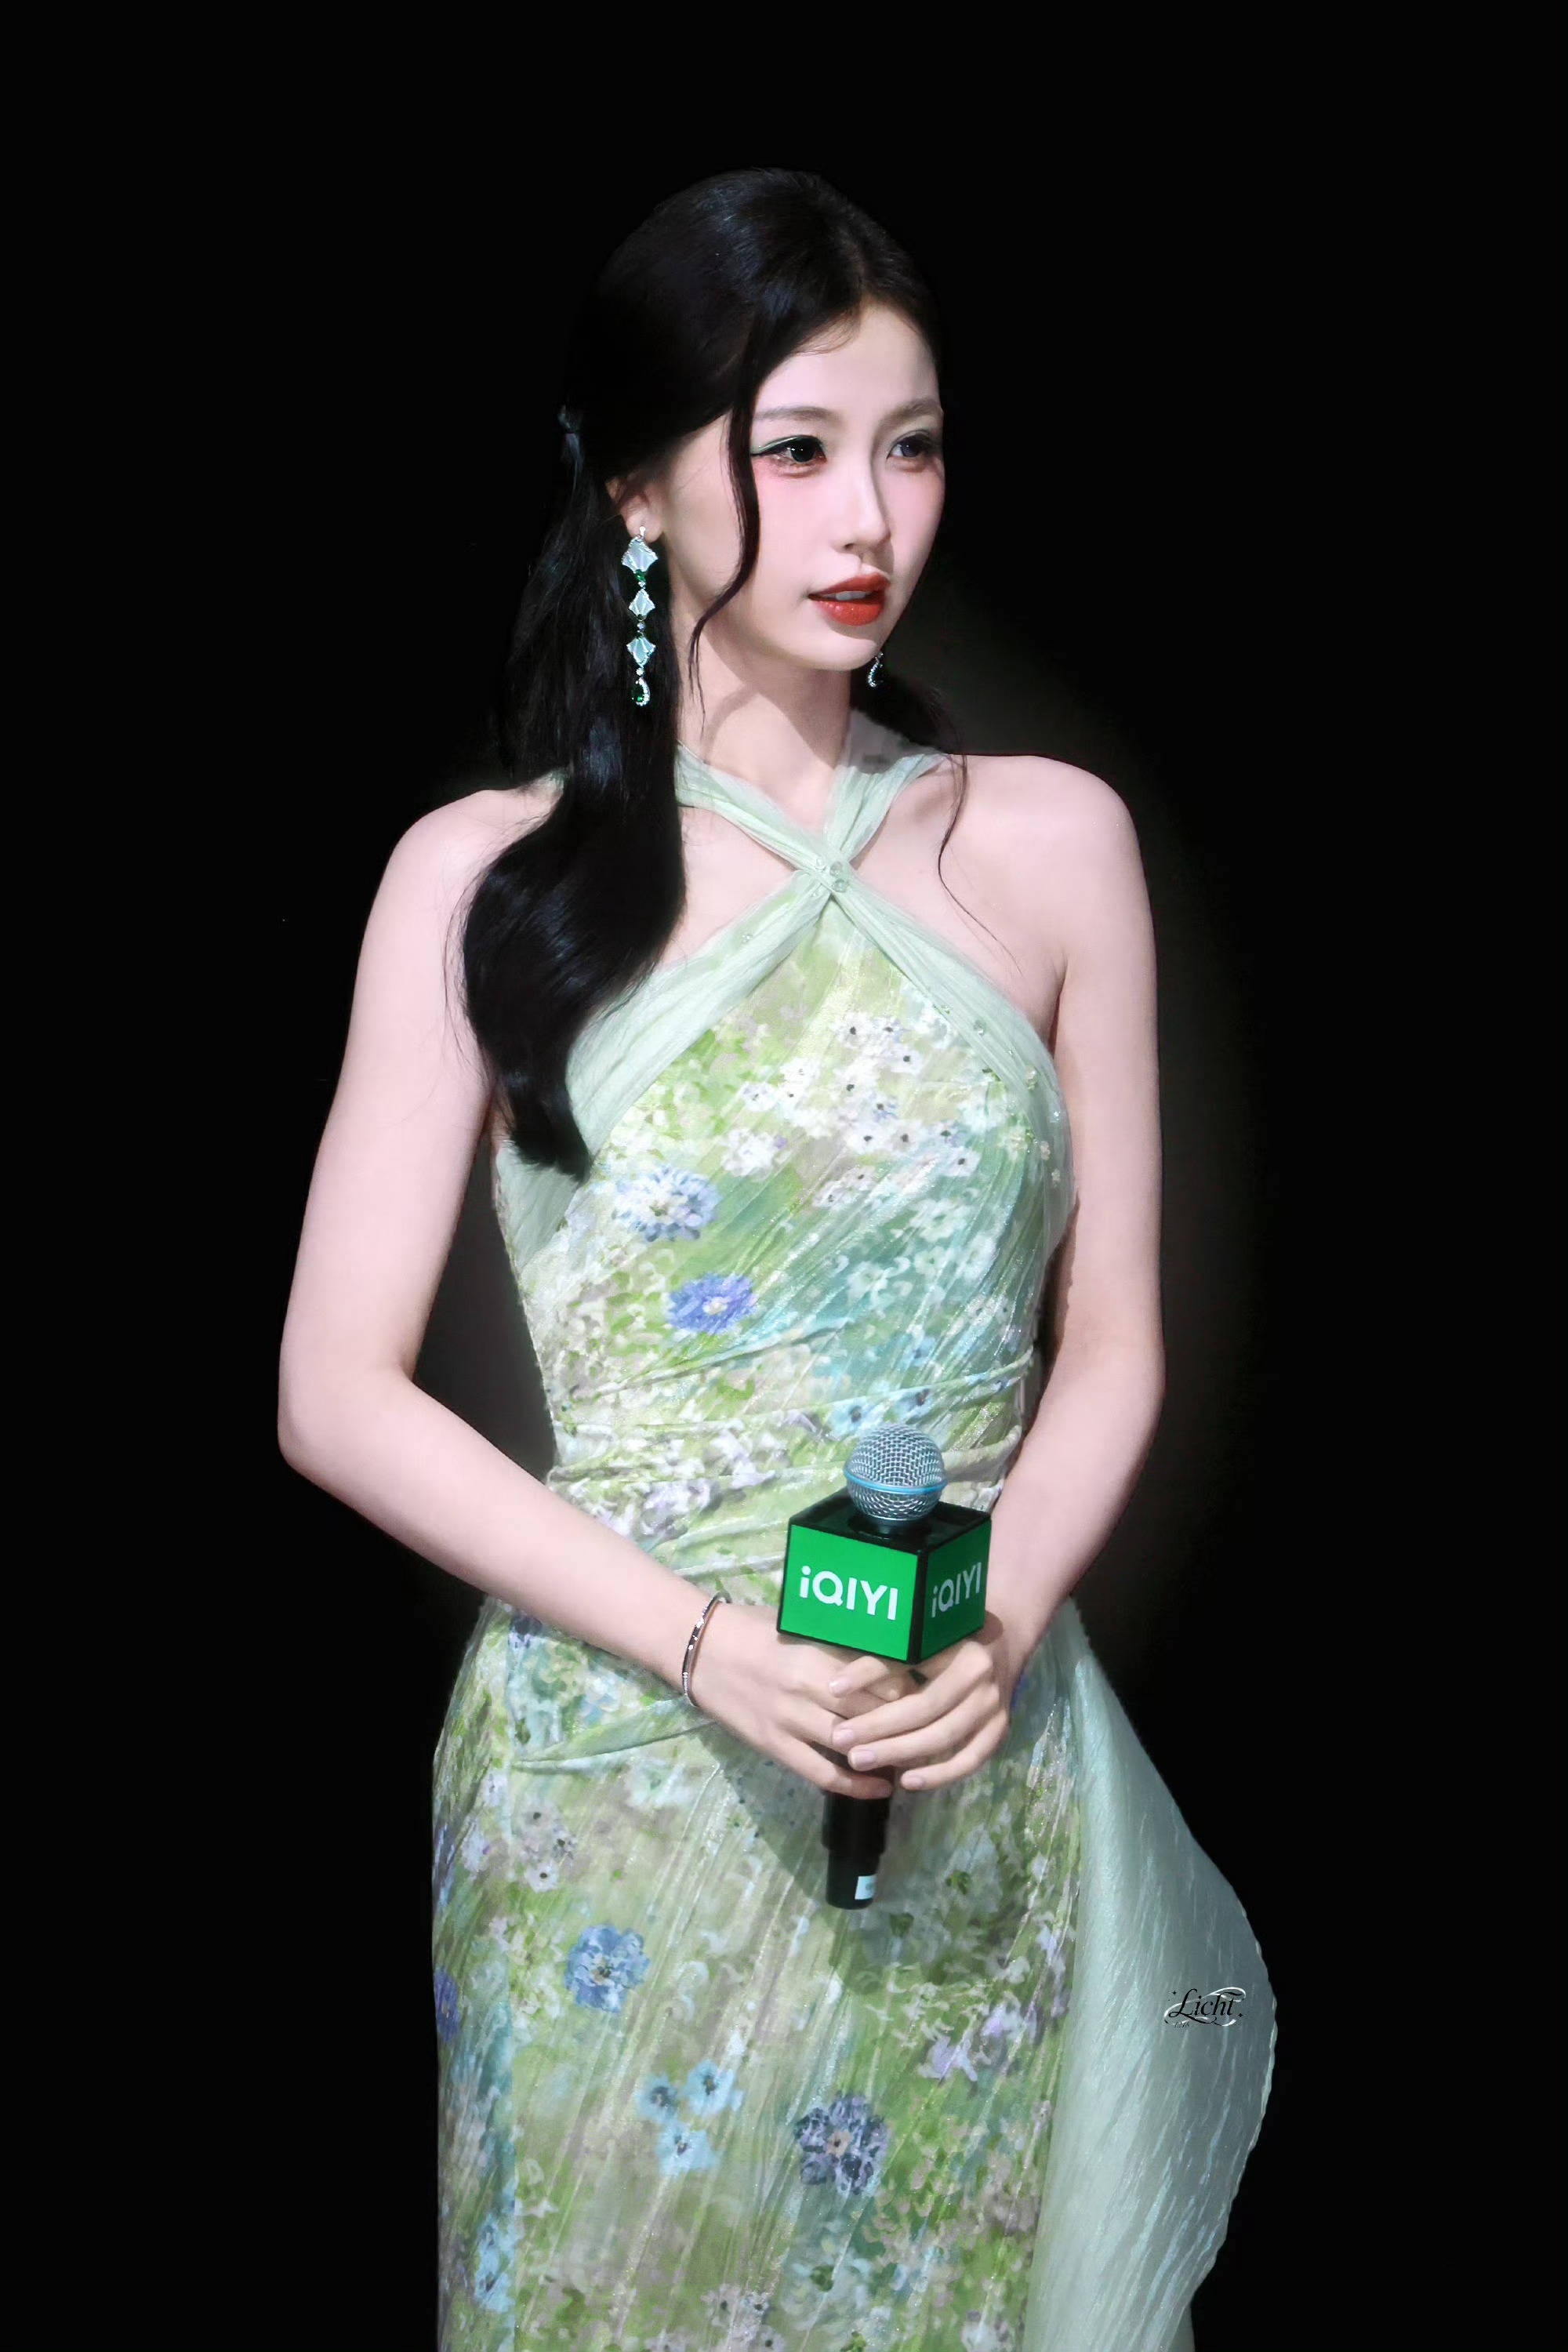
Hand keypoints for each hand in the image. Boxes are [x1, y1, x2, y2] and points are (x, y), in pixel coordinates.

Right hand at [685, 1600, 926, 1800]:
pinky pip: (821, 1773)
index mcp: (818, 1652)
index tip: (937, 1691)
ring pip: (853, 1744)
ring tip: (918, 1759)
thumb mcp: (802, 1627)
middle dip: (908, 1722)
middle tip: (939, 1728)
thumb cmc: (755, 1629)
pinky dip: (855, 1784)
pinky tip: (882, 1787)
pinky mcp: (775, 1746)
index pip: (881, 1675)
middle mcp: (808, 1687)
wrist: (701, 1651)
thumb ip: (842, 1644)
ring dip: (887, 1753)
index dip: (914, 1687)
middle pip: (874, 1711)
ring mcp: (790, 1720)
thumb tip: (894, 1654)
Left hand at [823, 1611, 1019, 1792]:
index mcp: (957, 1643)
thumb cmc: (949, 1636)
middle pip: (924, 1708)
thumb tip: (836, 1687)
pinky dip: (939, 1775)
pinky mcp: (999, 1730)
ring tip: (860, 1761)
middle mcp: (979, 1676)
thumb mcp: (922, 1635)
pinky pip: (969, 1760)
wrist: (1003, 1641)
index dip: (868, 1675)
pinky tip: (908, 1783)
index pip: (907, 1663)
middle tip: (841, 1740)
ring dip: (900, 1753)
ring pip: (943, 1737)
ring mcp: (993, 1706)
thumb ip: (885, 1656)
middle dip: (879, 1727)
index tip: (833, 1690)